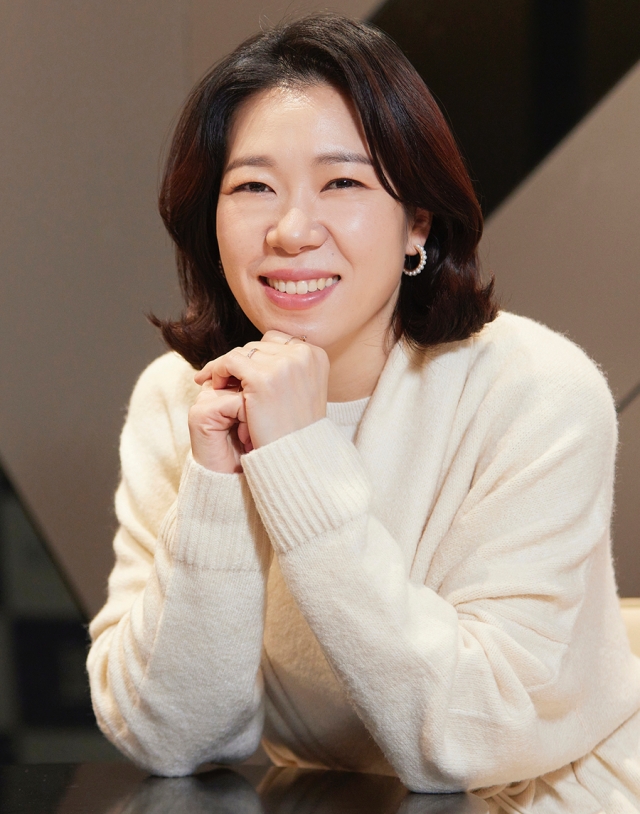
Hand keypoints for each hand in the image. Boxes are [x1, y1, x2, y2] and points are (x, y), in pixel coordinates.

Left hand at [192, 331, 328, 469]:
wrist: (296, 456)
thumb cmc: (297, 429)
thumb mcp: (303, 390)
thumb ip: (289, 368)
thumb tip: (260, 351)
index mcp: (315, 355)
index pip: (276, 342)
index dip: (257, 356)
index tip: (242, 370)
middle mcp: (302, 354)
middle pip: (258, 346)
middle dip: (241, 363)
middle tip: (224, 378)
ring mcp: (283, 365)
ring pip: (241, 352)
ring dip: (227, 367)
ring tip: (216, 383)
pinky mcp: (261, 378)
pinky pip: (229, 362)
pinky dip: (217, 370)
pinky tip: (213, 385)